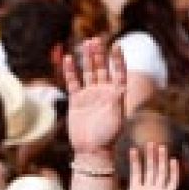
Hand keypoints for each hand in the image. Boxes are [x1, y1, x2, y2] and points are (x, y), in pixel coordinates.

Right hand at [64, 39, 126, 155]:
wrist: (91, 149)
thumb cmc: (108, 136)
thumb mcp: (116, 117)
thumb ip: (116, 100)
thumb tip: (120, 85)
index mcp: (117, 94)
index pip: (119, 72)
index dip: (117, 59)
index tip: (116, 46)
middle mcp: (104, 91)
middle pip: (102, 68)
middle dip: (99, 54)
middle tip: (95, 40)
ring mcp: (90, 95)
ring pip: (88, 72)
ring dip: (87, 58)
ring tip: (85, 44)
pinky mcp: (76, 100)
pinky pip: (73, 82)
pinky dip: (70, 71)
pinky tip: (68, 59)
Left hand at [120, 143, 178, 189]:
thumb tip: (99, 188)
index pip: (136, 172)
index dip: (135, 161)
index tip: (133, 149)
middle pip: (150, 169)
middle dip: (150, 156)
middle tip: (150, 142)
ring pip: (161, 172)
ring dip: (161, 160)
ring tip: (160, 147)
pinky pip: (173, 182)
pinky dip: (174, 171)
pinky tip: (174, 161)